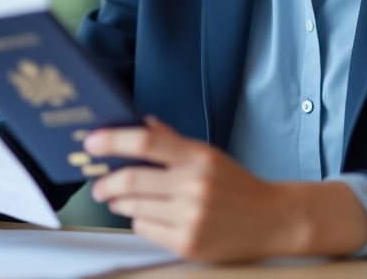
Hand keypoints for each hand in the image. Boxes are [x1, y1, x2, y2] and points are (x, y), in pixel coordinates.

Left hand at [85, 117, 366, 261]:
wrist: (274, 220)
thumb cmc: (238, 186)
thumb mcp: (209, 155)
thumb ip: (174, 140)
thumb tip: (143, 122)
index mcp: (198, 157)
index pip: (146, 141)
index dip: (113, 140)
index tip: (92, 142)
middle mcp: (194, 185)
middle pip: (132, 178)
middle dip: (107, 182)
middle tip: (99, 183)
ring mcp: (192, 216)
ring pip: (135, 207)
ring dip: (120, 203)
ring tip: (119, 199)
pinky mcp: (190, 243)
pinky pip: (147, 230)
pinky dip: (140, 222)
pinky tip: (147, 216)